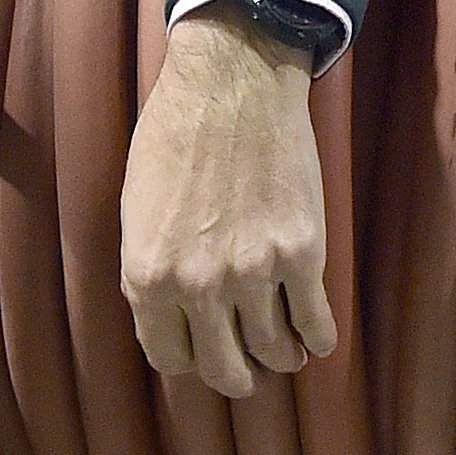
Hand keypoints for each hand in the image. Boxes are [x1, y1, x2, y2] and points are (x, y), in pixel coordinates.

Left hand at [121, 11, 336, 394]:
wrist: (233, 78)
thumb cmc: (177, 132)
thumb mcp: (137, 209)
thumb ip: (151, 270)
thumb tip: (173, 314)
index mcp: (147, 278)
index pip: (170, 358)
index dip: (192, 360)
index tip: (207, 354)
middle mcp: (198, 287)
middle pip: (224, 368)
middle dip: (238, 376)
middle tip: (249, 373)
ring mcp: (253, 272)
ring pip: (273, 350)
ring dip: (282, 357)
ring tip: (288, 353)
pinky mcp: (301, 251)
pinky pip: (315, 320)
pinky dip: (318, 337)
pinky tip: (318, 338)